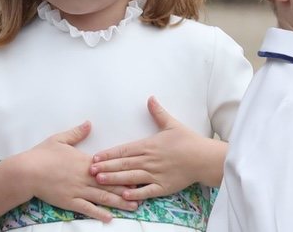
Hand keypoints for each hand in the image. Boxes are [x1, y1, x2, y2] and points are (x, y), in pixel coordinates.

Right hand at [19, 121, 138, 221]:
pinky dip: (99, 213)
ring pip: (102, 198)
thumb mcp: (60, 139)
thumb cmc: (42, 154)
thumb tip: (89, 123)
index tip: (139, 172)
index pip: (110, 167)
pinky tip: (109, 218)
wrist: (26, 171)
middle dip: (128, 189)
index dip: (125, 171)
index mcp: (85, 162)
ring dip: (119, 202)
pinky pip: (87, 208)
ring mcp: (78, 190)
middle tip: (144, 192)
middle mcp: (85, 177)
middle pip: (110, 184)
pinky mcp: (69, 202)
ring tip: (134, 206)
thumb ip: (77, 132)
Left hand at [90, 97, 226, 200]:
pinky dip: (135, 193)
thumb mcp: (172, 124)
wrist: (203, 158)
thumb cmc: (188, 141)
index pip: (124, 150)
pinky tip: (124, 195)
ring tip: (100, 180)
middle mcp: (149, 160)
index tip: (95, 157)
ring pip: (131, 177)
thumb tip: (150, 98)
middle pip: (123, 164)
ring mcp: (155, 174)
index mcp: (149, 145)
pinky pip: (146, 191)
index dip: (108, 154)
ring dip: (114, 179)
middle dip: (105, 167)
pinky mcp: (163, 186)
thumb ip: (158, 112)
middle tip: (89, 170)